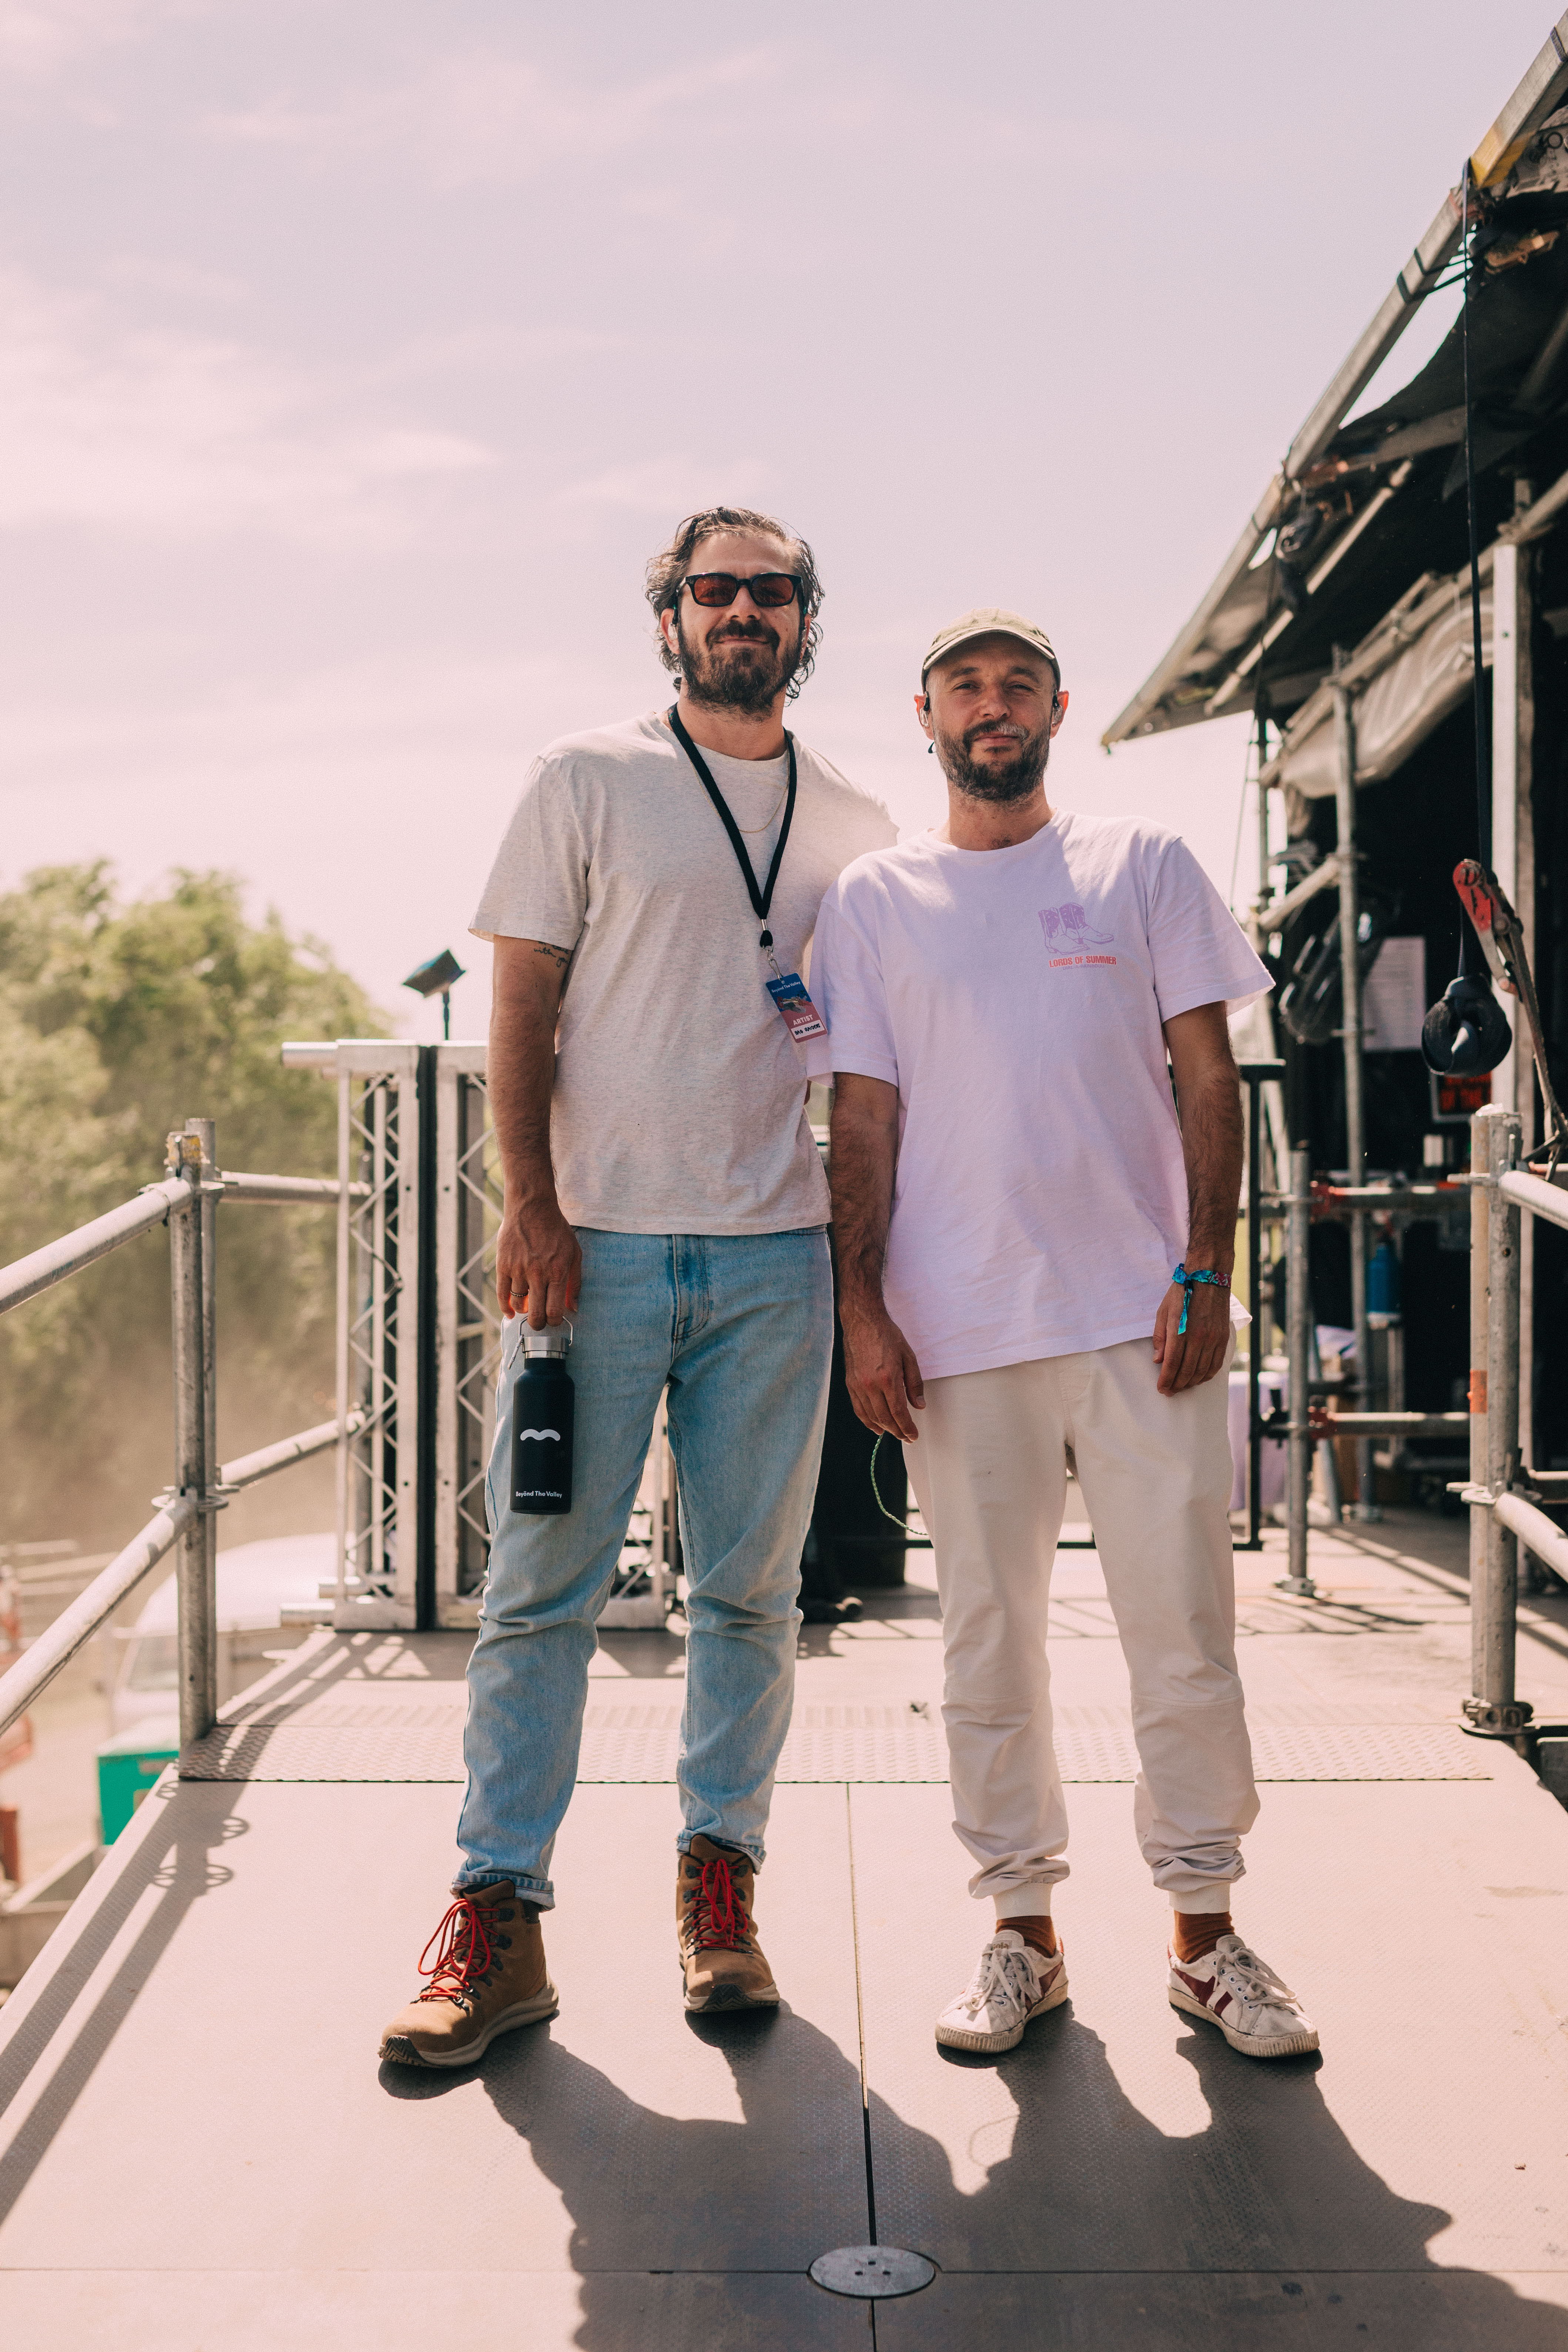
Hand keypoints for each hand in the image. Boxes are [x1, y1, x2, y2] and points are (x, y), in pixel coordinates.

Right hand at [496, 1200, 581, 1327]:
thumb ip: (575, 1282)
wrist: (531, 1209)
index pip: (554, 1311)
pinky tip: (510, 1311)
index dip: (554, 1322)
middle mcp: (537, 1274)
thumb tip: (574, 1308)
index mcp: (557, 1272)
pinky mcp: (503, 1265)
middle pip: (535, 1313)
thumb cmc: (556, 1231)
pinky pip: (501, 1294)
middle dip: (538, 1323)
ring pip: (518, 1304)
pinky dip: (505, 1307)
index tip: (554, 1321)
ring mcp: (518, 1270)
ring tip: (527, 1307)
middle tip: (539, 1322)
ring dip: (523, 1311)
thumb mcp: (574, 1253)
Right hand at [841, 1298, 925, 1441]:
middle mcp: (870, 1385)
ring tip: (895, 1432)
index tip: (913, 1435)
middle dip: (897, 1431)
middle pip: (884, 1418)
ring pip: (870, 1416)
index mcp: (888, 1378)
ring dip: (884, 1428)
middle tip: (907, 1437)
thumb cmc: (887, 1336)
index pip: (898, 1412)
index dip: (906, 1427)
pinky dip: (867, 1421)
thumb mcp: (908, 1356)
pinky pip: (858, 1408)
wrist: (862, 1321)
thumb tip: (919, 1406)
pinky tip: (876, 1426)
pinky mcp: (850, 1383)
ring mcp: (858, 1385)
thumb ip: (914, 1383)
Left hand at [1153, 1274, 1229, 1395]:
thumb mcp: (1164, 1311)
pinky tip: (1198, 1378)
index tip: (1161, 1388)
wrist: (1209, 1278)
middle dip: (1176, 1385)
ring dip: (1190, 1382)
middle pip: (1186, 1371)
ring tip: (1182, 1386)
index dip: (1166, 1379)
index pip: (1172, 1364)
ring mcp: (1213, 1339)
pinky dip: (1206, 1375)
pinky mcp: (1223, 1338)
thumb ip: (1160, 1337)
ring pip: (1202, 1371)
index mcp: (1180, 1331)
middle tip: (1170, 1391)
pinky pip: (1216, 1364)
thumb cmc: (1182, 1292)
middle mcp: (1198, 1338)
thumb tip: (1158, 1360)